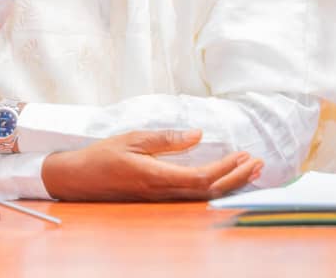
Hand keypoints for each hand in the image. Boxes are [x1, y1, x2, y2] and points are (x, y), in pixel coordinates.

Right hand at [41, 129, 262, 201]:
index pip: (202, 178)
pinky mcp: (158, 199)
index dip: (227, 168)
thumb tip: (197, 135)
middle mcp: (162, 193)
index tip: (244, 154)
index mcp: (157, 177)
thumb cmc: (101, 156)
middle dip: (237, 178)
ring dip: (229, 184)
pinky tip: (224, 179)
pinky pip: (193, 196)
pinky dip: (214, 188)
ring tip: (250, 171)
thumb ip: (166, 139)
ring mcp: (161, 199)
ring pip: (204, 197)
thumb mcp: (132, 139)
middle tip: (259, 163)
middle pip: (209, 192)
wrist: (76, 179)